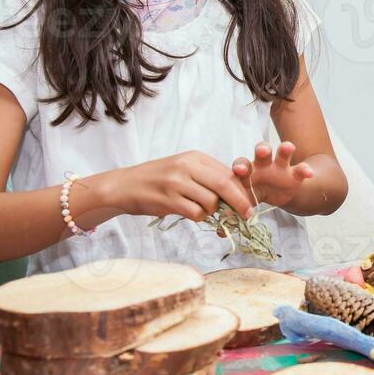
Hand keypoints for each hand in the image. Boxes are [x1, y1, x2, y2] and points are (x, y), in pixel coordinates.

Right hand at [113, 151, 256, 222]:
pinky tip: (189, 213)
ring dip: (212, 211)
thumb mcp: (184, 169)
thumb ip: (208, 177)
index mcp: (195, 157)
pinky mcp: (167, 199)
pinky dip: (198, 217)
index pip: (228, 172)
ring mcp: (176, 182)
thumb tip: (238, 192)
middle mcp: (186, 166)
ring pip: (210, 201)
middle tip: (247, 214)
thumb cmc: (158, 179)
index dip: (243, 189)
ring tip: (200, 210)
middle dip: (240, 202)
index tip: (250, 202)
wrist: (123, 186)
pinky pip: (195, 213)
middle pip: (224, 184)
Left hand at [231, 140, 314, 209]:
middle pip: (262, 152)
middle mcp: (263, 165)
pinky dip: (305, 170)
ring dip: (285, 149)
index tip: (238, 170)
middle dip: (262, 149)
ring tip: (288, 147)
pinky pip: (301, 170)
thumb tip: (220, 231)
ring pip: (282, 153)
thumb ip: (234, 210)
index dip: (240, 166)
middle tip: (262, 151)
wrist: (276, 194)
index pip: (242, 164)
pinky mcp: (295, 174)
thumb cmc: (254, 193)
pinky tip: (309, 174)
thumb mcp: (244, 201)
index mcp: (247, 171)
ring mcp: (280, 168)